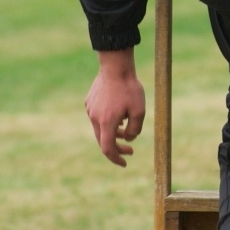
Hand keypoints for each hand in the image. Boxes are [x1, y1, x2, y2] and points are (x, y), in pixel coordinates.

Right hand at [84, 50, 144, 166]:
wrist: (115, 66)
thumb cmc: (130, 88)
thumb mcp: (139, 111)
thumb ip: (135, 129)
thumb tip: (128, 138)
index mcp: (107, 122)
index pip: (108, 149)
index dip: (116, 158)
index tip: (125, 163)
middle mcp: (95, 118)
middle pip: (103, 141)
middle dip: (117, 148)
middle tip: (130, 150)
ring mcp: (90, 110)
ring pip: (100, 129)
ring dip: (113, 133)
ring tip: (127, 129)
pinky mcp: (89, 102)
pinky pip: (98, 117)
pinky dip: (108, 122)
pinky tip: (119, 113)